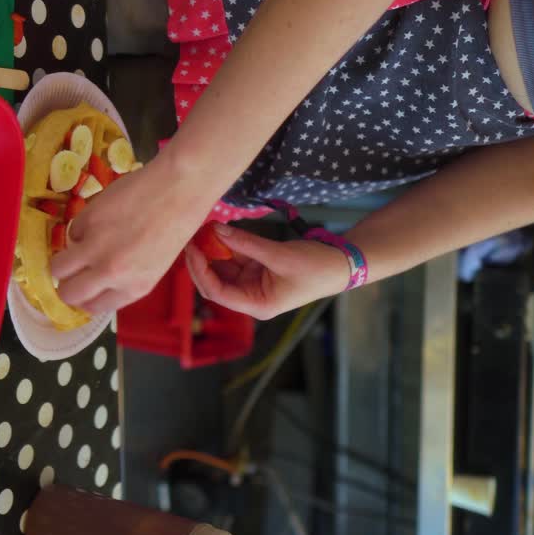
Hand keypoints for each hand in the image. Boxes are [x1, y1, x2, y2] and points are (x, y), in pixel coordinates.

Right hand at [51, 158, 205, 314]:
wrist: (179, 189)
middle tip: (71, 273)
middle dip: (65, 286)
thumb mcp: (153, 266)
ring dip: (62, 261)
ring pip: (57, 268)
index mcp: (134, 288)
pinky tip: (99, 220)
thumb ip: (124, 279)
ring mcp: (96, 247)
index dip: (84, 298)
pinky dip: (80, 229)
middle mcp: (112, 273)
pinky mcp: (87, 221)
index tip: (82, 288)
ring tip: (76, 249)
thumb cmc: (174, 225)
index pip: (93, 308)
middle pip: (68, 293)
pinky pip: (71, 232)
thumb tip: (95, 281)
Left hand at [185, 223, 350, 319]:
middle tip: (191, 237)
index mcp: (256, 305)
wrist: (341, 264)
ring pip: (223, 268)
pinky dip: (227, 245)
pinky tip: (219, 230)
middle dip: (202, 261)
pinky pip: (235, 258)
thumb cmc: (315, 268)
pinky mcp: (257, 270)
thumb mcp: (279, 254)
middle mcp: (251, 298)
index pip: (217, 292)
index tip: (192, 249)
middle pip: (215, 282)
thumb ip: (246, 243)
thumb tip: (216, 230)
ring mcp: (253, 284)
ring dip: (213, 250)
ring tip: (204, 228)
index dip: (200, 271)